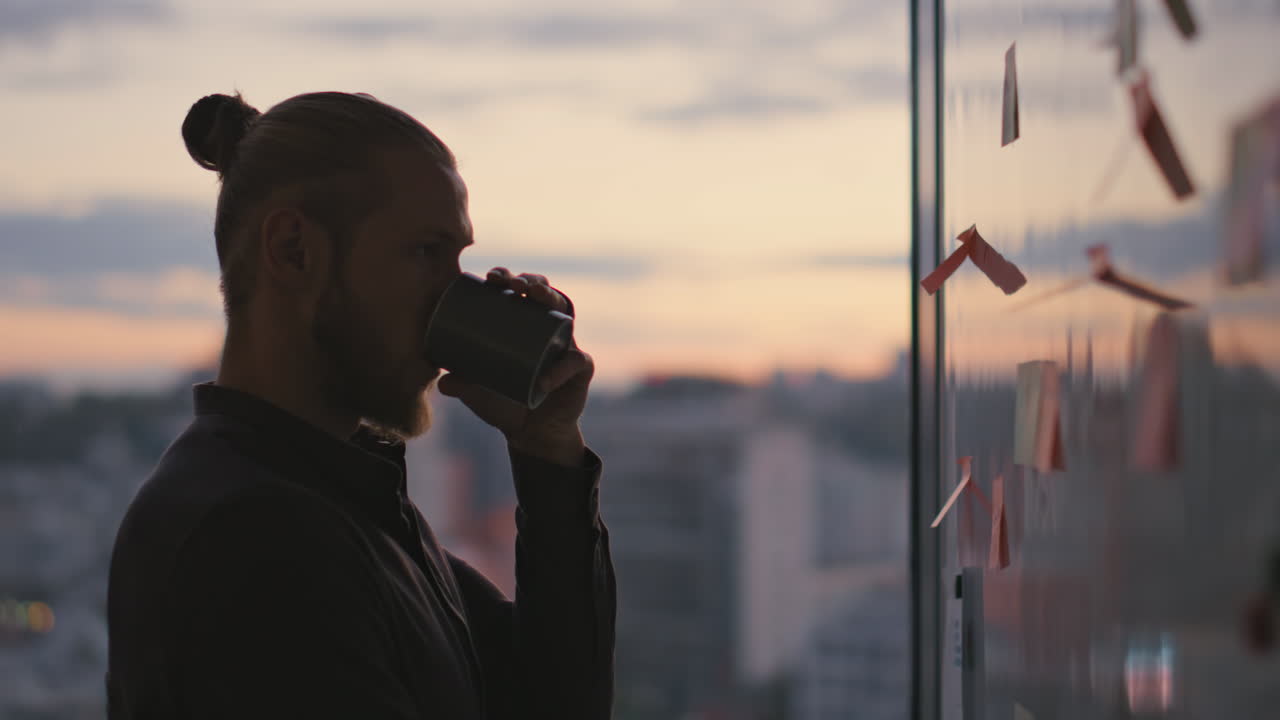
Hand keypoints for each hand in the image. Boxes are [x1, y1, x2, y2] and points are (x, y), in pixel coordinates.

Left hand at [436, 267, 592, 465]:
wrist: (532, 435)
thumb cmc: (504, 405)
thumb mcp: (477, 393)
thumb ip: (460, 386)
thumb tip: (442, 382)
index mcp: (523, 327)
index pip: (517, 293)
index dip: (507, 278)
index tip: (491, 277)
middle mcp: (547, 330)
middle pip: (543, 293)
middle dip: (530, 280)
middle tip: (513, 283)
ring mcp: (566, 346)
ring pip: (564, 313)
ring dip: (553, 297)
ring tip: (536, 295)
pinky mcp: (580, 369)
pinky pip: (574, 363)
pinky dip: (559, 370)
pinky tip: (545, 378)